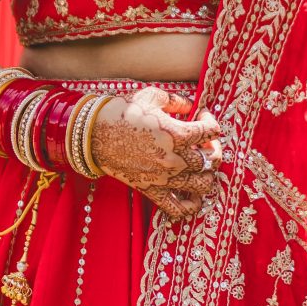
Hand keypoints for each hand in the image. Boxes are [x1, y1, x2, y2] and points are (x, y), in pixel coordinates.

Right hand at [92, 88, 224, 222]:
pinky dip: (190, 206)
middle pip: (212, 159)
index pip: (212, 130)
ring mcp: (165, 178)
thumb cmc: (122, 112)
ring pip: (203, 185)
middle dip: (213, 147)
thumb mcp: (151, 97)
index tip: (201, 113)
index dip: (210, 119)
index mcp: (178, 134)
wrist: (93, 135)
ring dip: (208, 175)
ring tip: (202, 165)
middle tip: (204, 140)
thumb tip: (188, 105)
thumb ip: (176, 101)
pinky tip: (193, 196)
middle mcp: (175, 159)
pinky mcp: (152, 191)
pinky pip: (178, 209)